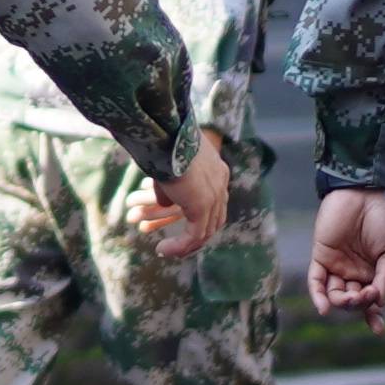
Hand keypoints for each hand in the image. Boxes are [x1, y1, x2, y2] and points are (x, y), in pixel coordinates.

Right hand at [146, 133, 235, 261]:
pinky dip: (180, 246)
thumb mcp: (171, 163)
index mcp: (218, 170)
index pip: (216, 202)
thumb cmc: (163, 141)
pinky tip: (163, 249)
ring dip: (187, 245)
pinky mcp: (202, 206)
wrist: (167, 133)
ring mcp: (214, 196)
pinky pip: (194, 235)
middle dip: (198, 235)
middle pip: (215, 219)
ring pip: (206, 231)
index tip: (184, 225)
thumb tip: (163, 200)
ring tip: (167, 250)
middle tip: (179, 246)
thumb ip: (172, 182)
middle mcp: (220, 184)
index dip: (203, 217)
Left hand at [308, 186, 384, 317]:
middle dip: (359, 305)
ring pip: (335, 294)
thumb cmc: (383, 218)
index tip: (379, 331)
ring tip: (350, 299)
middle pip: (353, 300)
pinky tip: (324, 308)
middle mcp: (354, 272)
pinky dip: (318, 295)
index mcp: (374, 272)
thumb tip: (379, 303)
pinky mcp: (321, 256)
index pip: (371, 301)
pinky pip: (316, 281)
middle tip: (366, 296)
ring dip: (342, 302)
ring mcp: (337, 265)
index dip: (374, 316)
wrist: (364, 192)